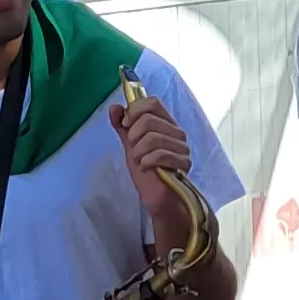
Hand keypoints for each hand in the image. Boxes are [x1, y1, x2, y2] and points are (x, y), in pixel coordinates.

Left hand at [110, 87, 198, 245]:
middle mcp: (176, 131)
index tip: (125, 124)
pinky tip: (146, 168)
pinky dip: (147, 161)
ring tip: (139, 161)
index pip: (152, 102)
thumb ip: (123, 126)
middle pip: (148, 119)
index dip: (134, 110)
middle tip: (134, 150)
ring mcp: (182, 146)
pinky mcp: (184, 162)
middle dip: (133, 136)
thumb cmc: (147, 171)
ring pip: (152, 137)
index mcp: (165, 123)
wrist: (159, 197)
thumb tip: (114, 107)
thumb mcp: (130, 145)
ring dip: (138, 152)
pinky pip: (160, 154)